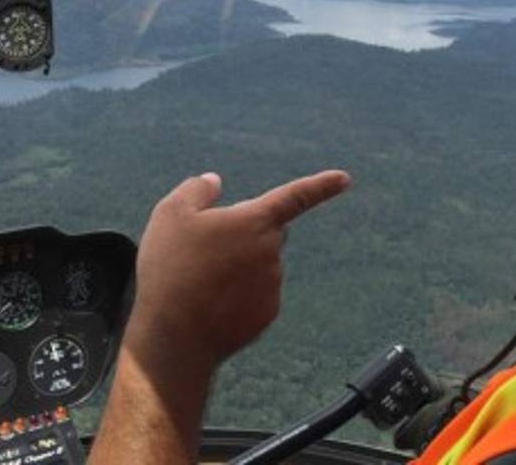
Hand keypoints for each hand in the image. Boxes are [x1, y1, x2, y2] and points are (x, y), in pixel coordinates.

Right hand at [124, 169, 351, 371]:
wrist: (174, 336)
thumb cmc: (171, 268)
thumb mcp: (171, 214)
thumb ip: (196, 189)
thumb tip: (214, 181)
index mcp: (254, 221)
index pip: (294, 197)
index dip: (321, 185)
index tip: (344, 178)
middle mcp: (271, 252)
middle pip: (267, 232)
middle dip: (247, 234)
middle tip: (207, 248)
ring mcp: (272, 285)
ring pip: (260, 265)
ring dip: (239, 266)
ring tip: (200, 280)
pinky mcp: (267, 314)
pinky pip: (256, 294)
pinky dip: (238, 295)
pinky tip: (210, 303)